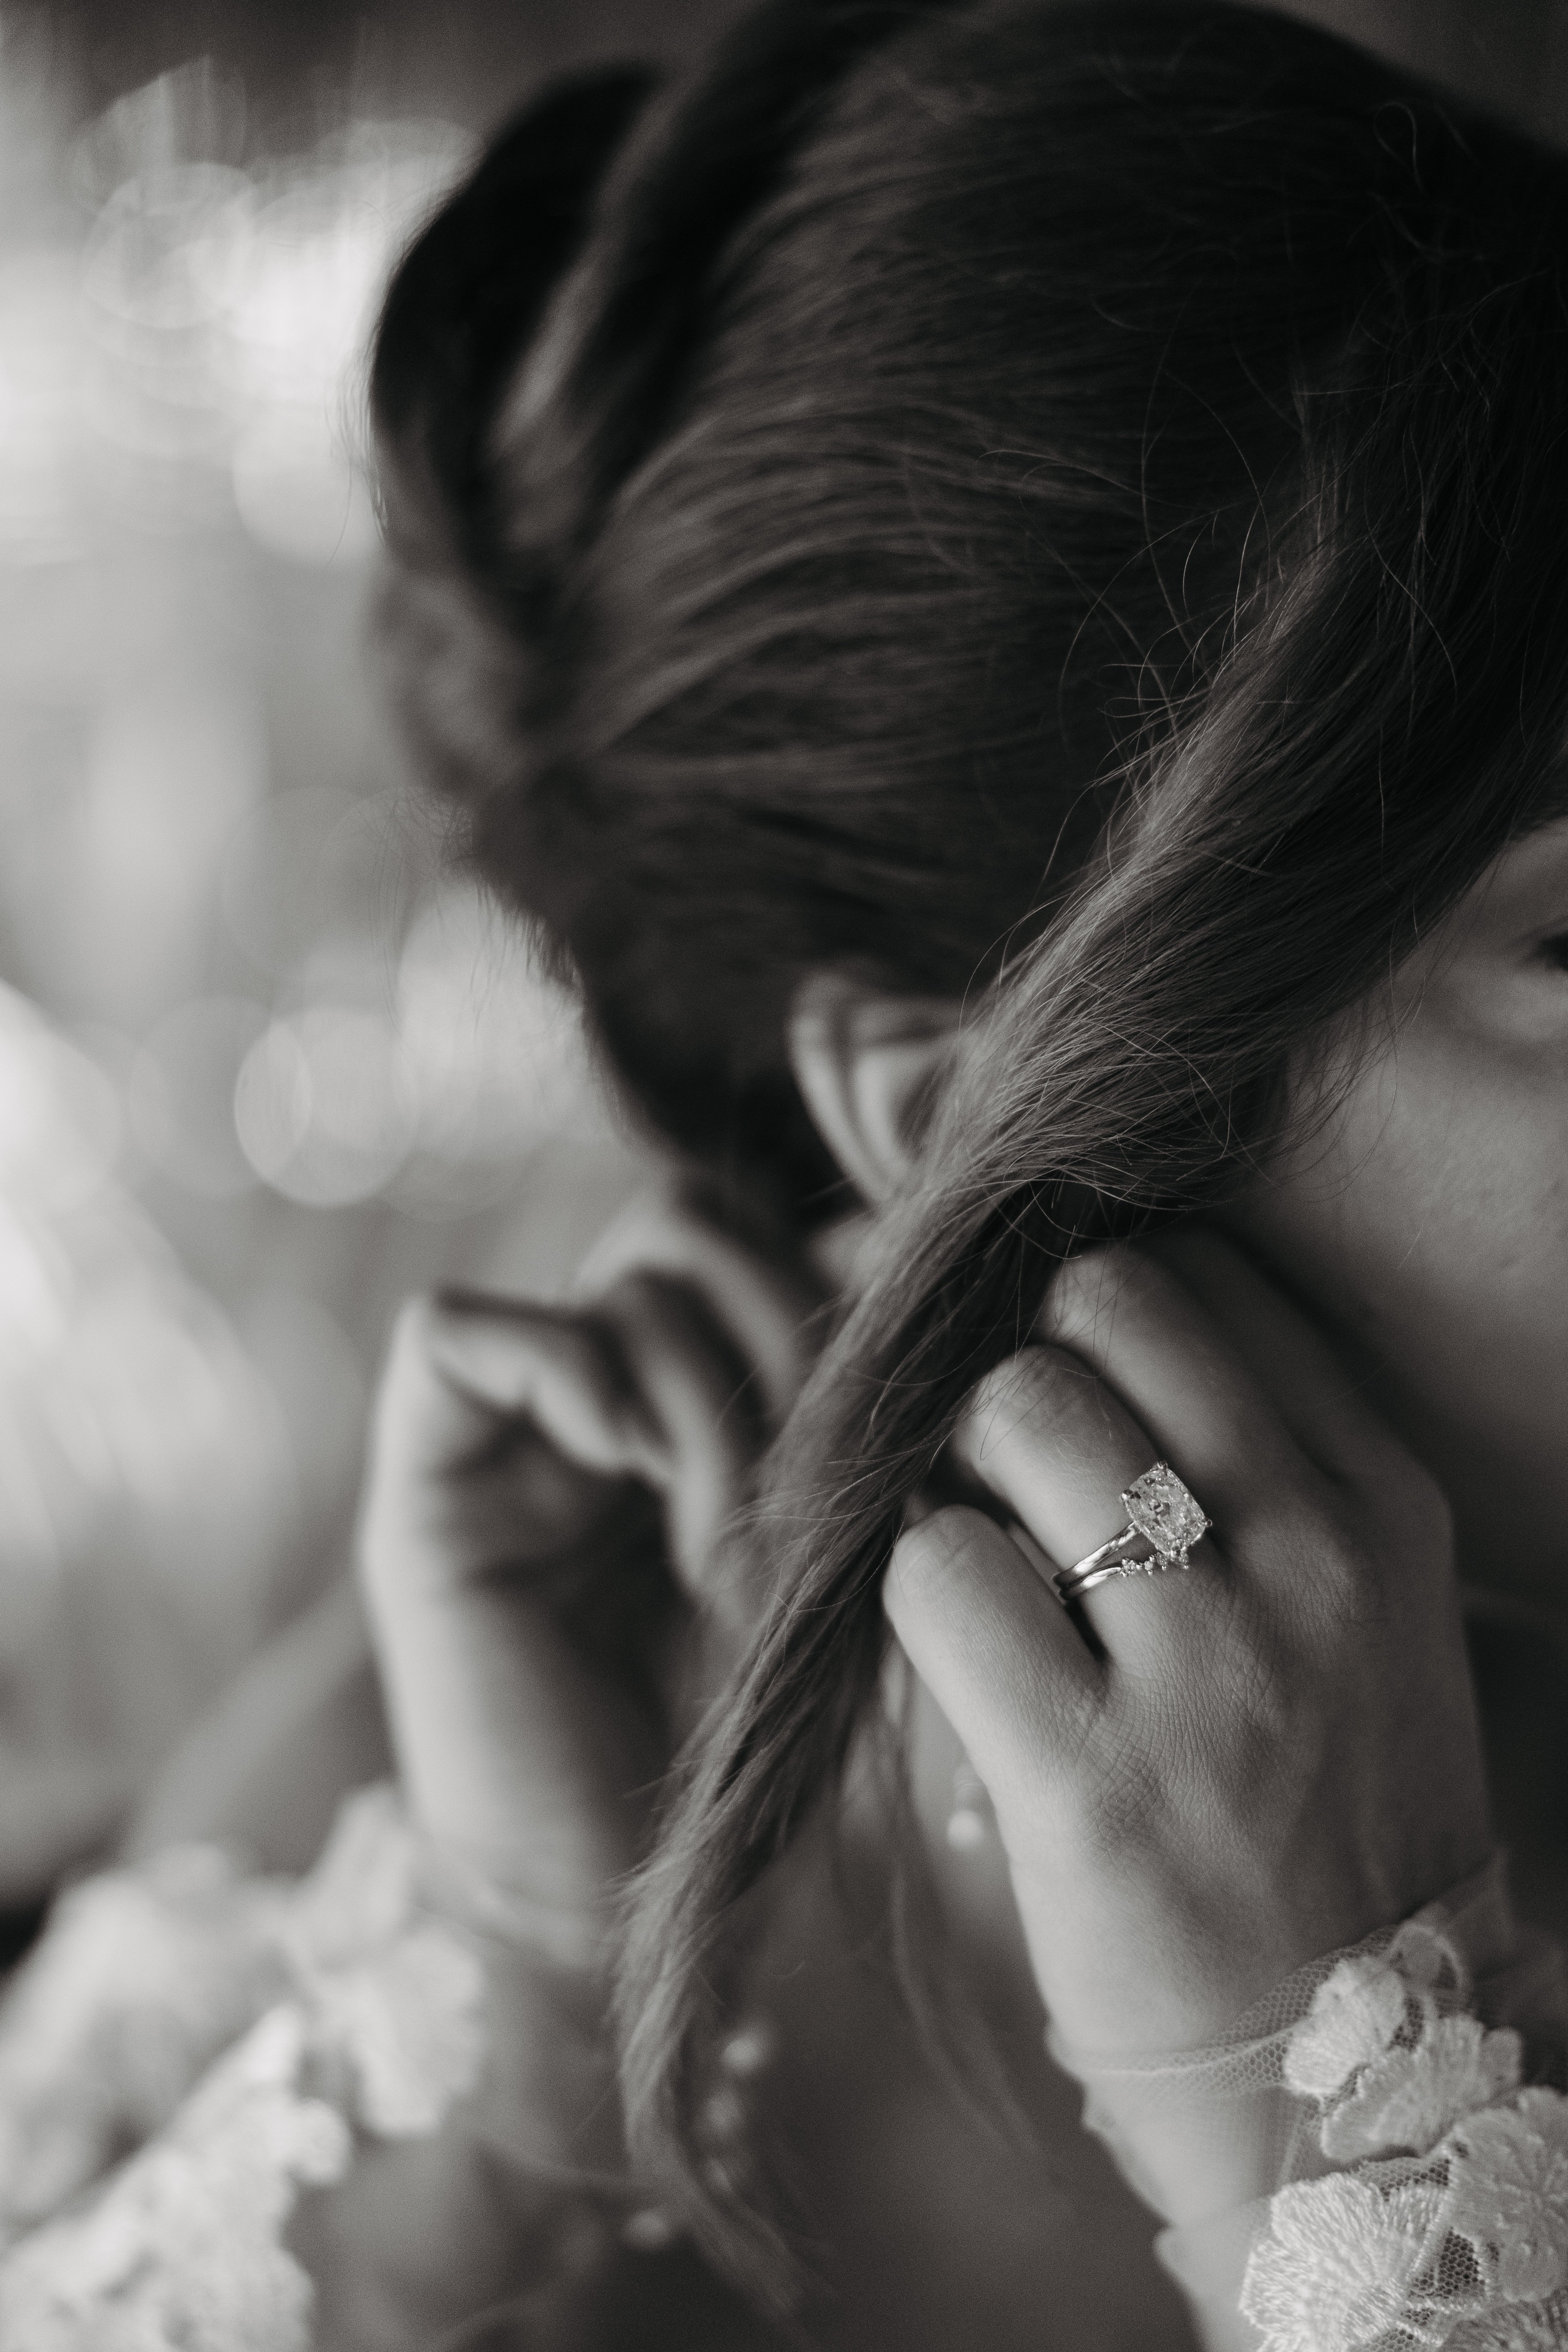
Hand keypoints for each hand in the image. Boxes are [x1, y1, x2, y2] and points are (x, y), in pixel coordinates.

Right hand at [359, 1183, 821, 1966]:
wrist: (641, 1893)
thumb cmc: (756, 1730)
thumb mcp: (841, 1535)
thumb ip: (848, 1397)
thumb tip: (892, 1244)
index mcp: (693, 1384)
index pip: (758, 1222)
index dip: (834, 1287)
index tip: (876, 1425)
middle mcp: (597, 1383)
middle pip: (693, 1216)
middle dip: (786, 1339)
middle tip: (799, 1500)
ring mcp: (507, 1428)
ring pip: (615, 1273)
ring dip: (709, 1410)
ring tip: (721, 1550)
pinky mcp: (422, 1482)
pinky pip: (456, 1335)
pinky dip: (566, 1380)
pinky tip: (625, 1480)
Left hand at [885, 1233, 1492, 2079]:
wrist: (1365, 2079)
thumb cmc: (1319, 1815)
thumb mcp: (1344, 1610)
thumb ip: (1236, 1464)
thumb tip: (1044, 1328)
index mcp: (1379, 1500)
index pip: (1205, 1278)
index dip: (1095, 1313)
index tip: (1066, 1381)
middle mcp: (1311, 1557)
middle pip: (1098, 1308)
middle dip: (1023, 1372)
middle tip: (1008, 1473)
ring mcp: (1208, 1668)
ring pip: (1011, 1411)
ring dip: (958, 1468)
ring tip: (983, 1560)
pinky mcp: (1090, 1783)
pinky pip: (937, 1574)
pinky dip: (915, 1590)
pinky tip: (959, 1653)